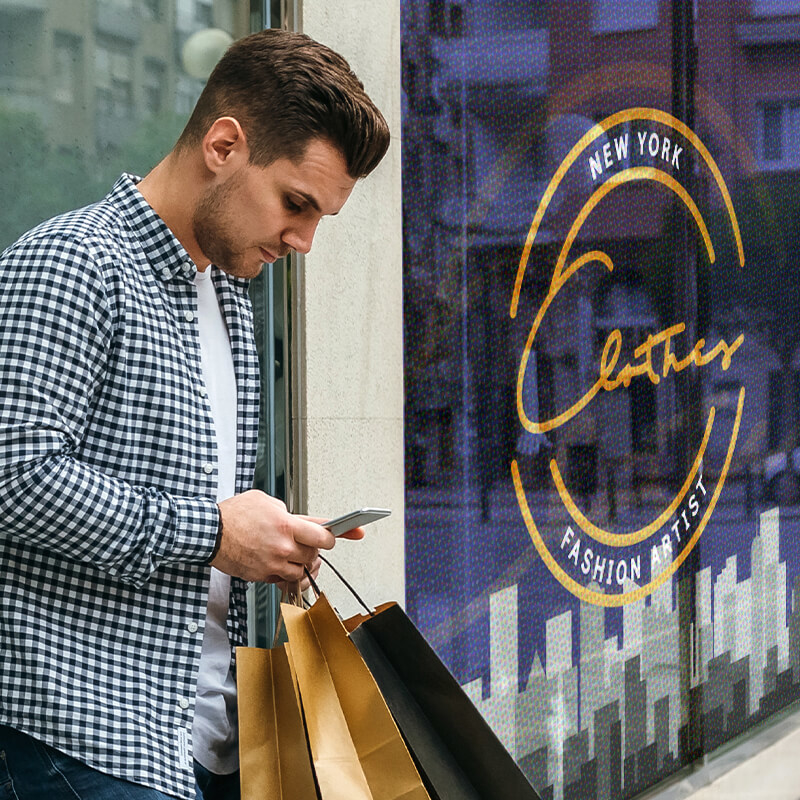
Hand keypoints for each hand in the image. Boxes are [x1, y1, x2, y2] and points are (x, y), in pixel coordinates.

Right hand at [211, 490, 335, 582]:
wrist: (209, 533)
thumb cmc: (234, 514)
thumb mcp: (266, 501)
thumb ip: (287, 512)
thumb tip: (301, 521)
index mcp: (287, 525)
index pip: (323, 534)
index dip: (337, 536)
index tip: (351, 533)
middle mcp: (283, 546)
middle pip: (314, 555)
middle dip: (314, 549)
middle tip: (309, 543)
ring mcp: (273, 564)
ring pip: (301, 571)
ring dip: (301, 564)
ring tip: (292, 553)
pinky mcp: (262, 576)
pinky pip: (283, 579)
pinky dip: (284, 573)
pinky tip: (278, 562)